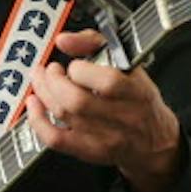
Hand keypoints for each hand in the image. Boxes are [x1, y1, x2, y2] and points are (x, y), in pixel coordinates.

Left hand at [26, 29, 181, 191]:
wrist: (155, 142)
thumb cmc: (140, 101)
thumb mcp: (129, 64)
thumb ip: (96, 43)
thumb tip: (65, 40)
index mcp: (136, 92)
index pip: (107, 82)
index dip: (81, 69)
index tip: (75, 64)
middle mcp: (123, 117)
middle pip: (77, 101)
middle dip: (54, 81)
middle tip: (50, 70)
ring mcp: (105, 138)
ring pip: (64, 116)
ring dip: (43, 93)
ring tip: (41, 81)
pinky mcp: (90, 151)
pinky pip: (56, 139)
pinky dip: (38, 121)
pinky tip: (35, 106)